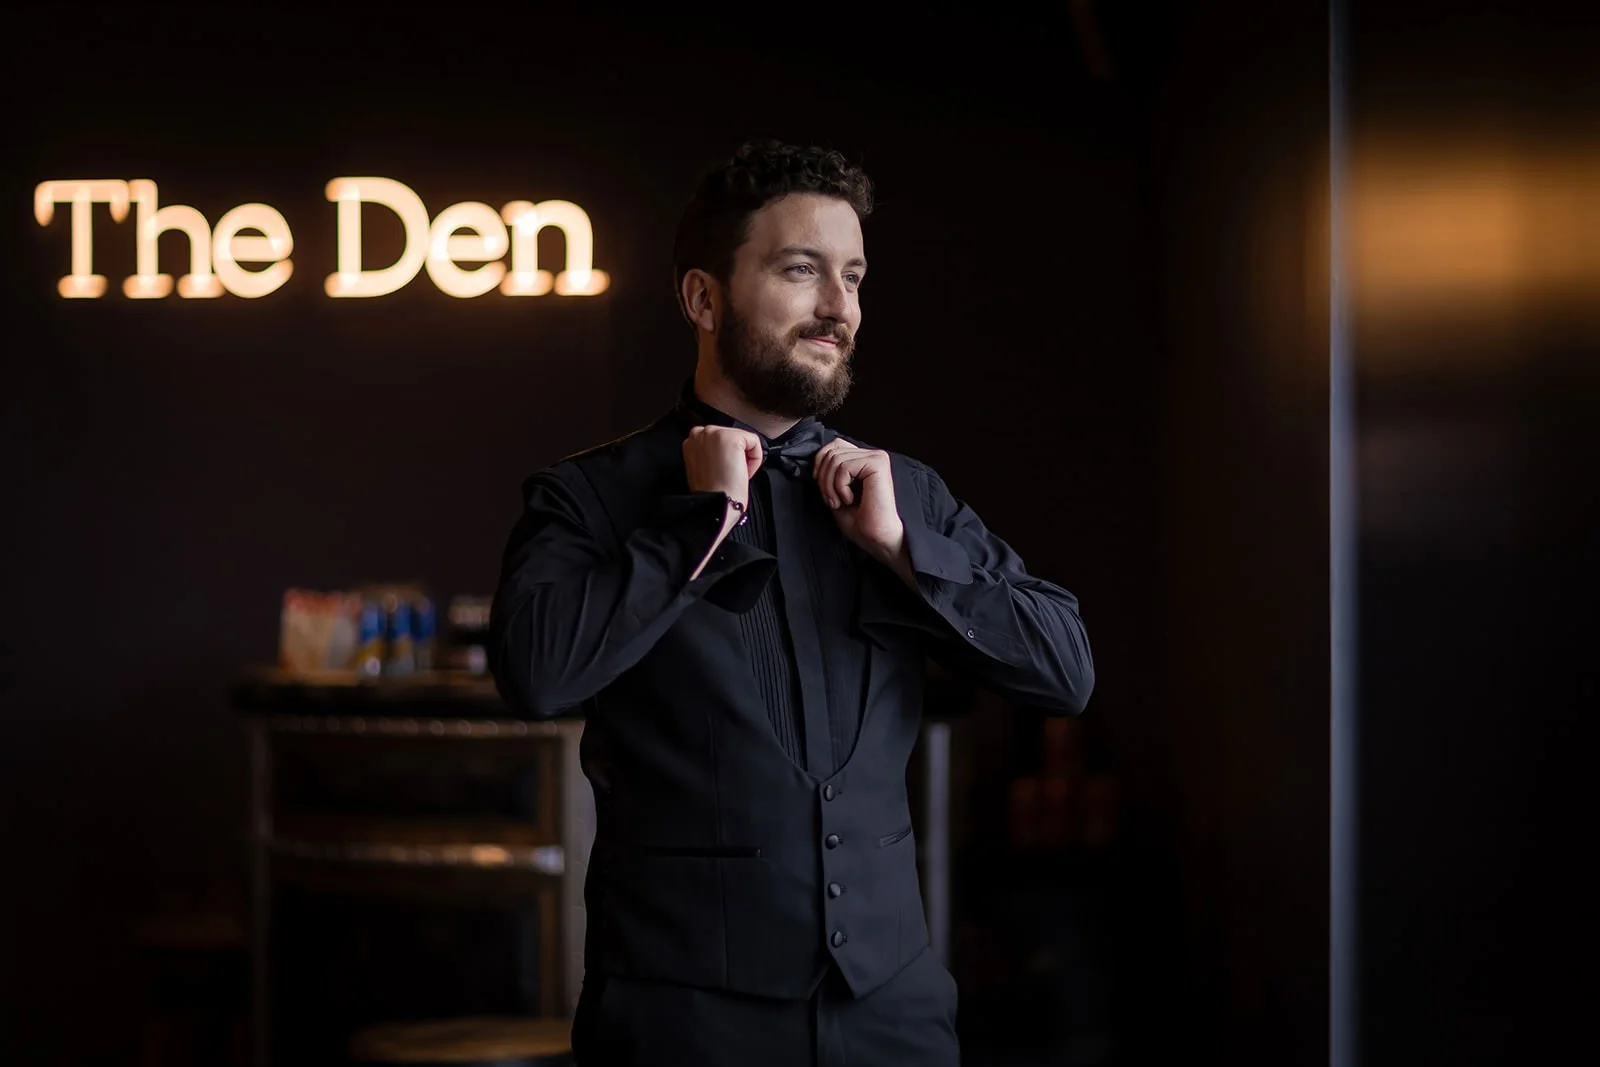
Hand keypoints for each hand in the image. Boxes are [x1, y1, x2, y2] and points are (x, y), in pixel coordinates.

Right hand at [683, 425, 763, 503]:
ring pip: (744, 439)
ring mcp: (714, 433)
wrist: (717, 504)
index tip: (722, 471)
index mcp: (691, 441)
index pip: (719, 438)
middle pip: (732, 436)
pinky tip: (741, 471)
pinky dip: (755, 459)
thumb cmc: (712, 492)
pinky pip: (754, 442)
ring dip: (744, 457)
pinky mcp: (730, 437)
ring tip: (732, 473)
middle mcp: (700, 433)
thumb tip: (725, 451)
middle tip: (728, 474)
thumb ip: (708, 453)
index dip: (726, 456)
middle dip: (735, 455)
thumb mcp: (702, 467)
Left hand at [813, 439, 904, 561]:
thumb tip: (816, 460)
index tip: (823, 488)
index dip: (820, 464)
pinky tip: (850, 500)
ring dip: (829, 485)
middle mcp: (872, 456)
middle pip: (831, 451)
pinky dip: (840, 486)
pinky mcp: (878, 464)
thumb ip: (829, 472)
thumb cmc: (860, 522)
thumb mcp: (836, 492)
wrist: (877, 539)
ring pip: (835, 458)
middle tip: (832, 500)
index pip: (834, 445)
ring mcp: (877, 458)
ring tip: (839, 502)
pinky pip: (844, 466)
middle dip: (823, 479)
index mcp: (863, 460)